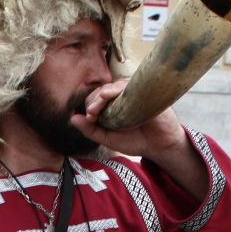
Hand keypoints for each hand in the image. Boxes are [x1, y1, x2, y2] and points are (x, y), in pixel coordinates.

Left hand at [72, 83, 189, 162]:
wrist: (158, 146)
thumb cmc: (134, 141)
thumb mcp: (108, 138)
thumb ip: (91, 130)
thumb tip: (72, 119)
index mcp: (111, 105)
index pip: (95, 99)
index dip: (90, 106)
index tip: (89, 118)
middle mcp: (121, 96)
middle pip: (102, 90)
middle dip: (95, 101)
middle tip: (92, 113)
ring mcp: (133, 92)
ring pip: (114, 86)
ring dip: (104, 94)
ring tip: (99, 104)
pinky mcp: (145, 91)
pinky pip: (130, 85)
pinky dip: (119, 89)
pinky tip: (111, 94)